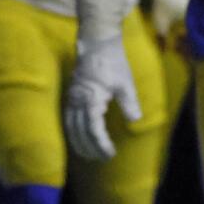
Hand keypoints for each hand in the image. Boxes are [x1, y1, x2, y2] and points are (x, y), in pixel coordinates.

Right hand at [64, 36, 139, 160]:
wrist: (97, 44)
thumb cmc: (113, 63)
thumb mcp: (125, 83)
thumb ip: (130, 103)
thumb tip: (135, 120)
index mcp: (91, 100)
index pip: (94, 130)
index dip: (101, 145)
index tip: (110, 154)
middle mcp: (77, 102)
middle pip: (80, 133)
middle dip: (91, 148)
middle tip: (103, 159)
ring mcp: (72, 99)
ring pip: (71, 128)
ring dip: (80, 144)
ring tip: (90, 155)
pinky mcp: (71, 96)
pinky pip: (68, 120)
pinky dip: (73, 133)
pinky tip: (79, 139)